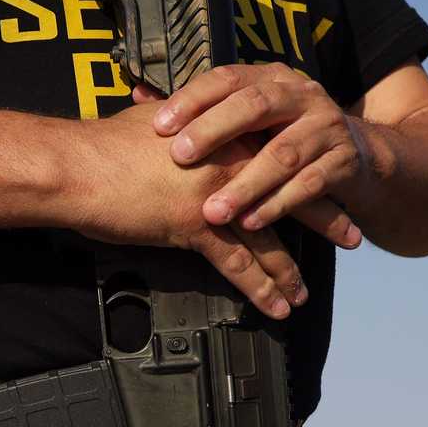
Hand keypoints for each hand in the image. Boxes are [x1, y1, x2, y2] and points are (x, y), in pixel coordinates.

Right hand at [72, 99, 359, 318]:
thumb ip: (180, 122)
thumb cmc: (103, 144)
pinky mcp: (197, 226)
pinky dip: (261, 289)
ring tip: (305, 292)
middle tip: (352, 235)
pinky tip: (276, 307)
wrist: (75, 166)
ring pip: (270, 235)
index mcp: (224, 131)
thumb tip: (180, 119)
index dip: (307, 169)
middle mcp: (231, 159)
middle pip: (291, 190)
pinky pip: (239, 265)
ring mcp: (218, 194)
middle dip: (324, 217)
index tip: (329, 181)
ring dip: (291, 269)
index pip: (279, 150)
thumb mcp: (151, 119)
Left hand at [152, 63, 371, 231]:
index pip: (227, 79)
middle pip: (254, 105)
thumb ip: (197, 111)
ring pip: (282, 153)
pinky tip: (250, 222)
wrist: (358, 158)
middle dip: (214, 131)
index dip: (192, 99)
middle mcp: (301, 94)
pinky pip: (309, 185)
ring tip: (212, 210)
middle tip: (179, 157)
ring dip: (245, 184)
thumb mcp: (246, 120)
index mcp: (271, 78)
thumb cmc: (281, 138)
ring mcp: (326, 127)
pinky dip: (277, 205)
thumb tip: (135, 95)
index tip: (157, 125)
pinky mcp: (344, 161)